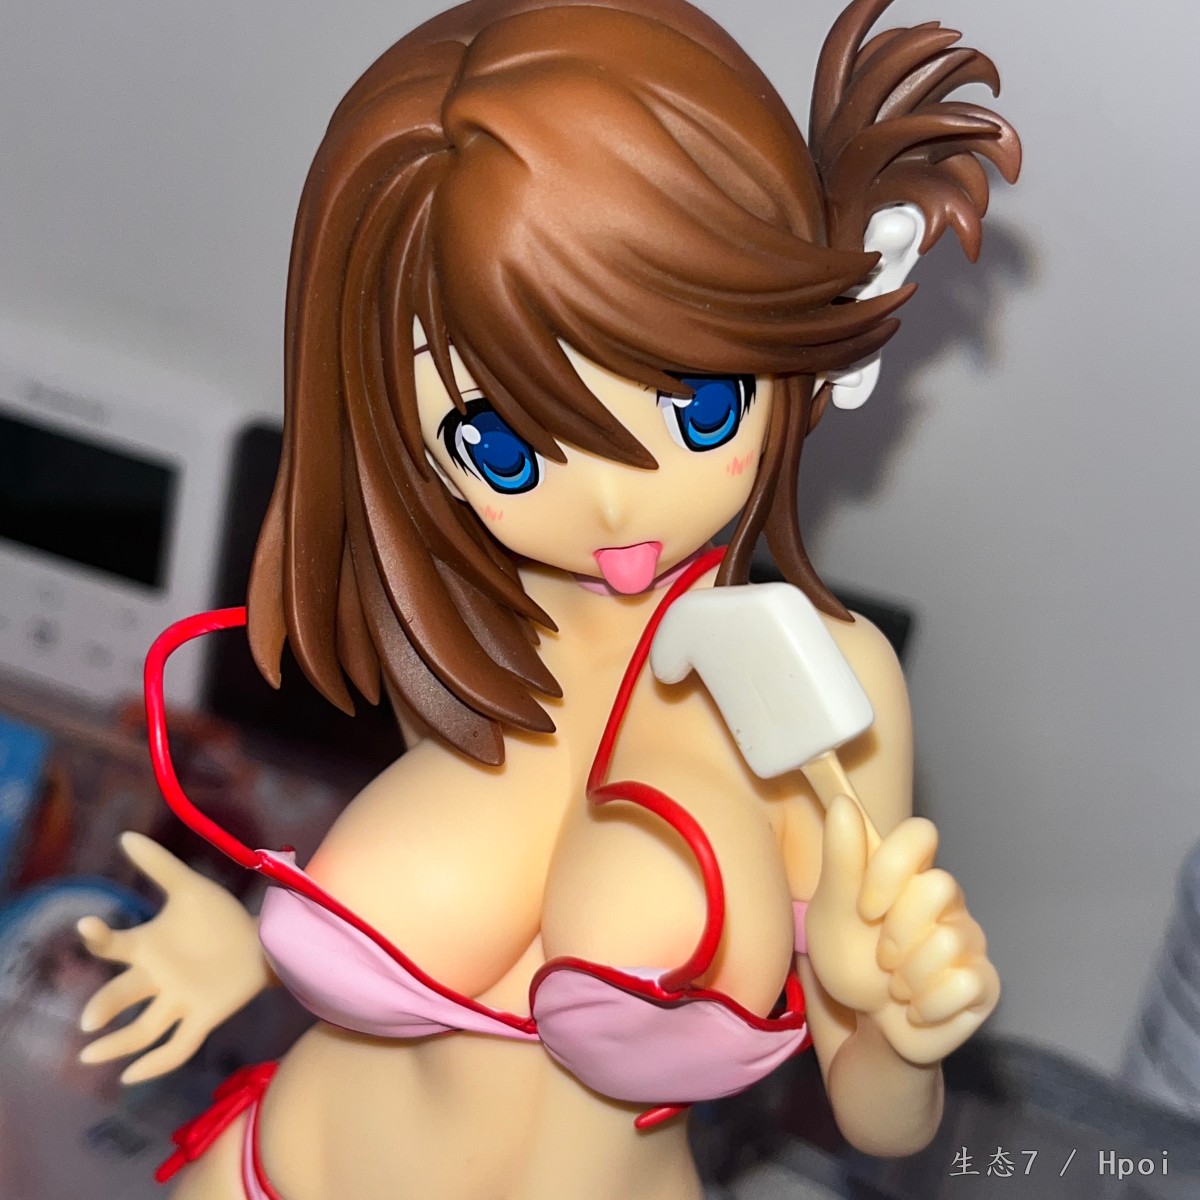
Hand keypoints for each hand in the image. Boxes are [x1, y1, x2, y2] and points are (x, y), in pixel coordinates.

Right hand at [77, 832, 270, 1083]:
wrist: (265, 937)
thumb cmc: (219, 916)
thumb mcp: (189, 889)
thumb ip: (160, 865)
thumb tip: (125, 836)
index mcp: (149, 947)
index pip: (116, 947)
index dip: (100, 937)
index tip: (87, 924)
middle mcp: (158, 979)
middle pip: (124, 996)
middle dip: (106, 1007)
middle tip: (90, 1019)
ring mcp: (180, 1000)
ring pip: (143, 1029)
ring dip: (118, 1044)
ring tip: (92, 1055)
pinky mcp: (205, 1017)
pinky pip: (178, 1046)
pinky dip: (156, 1064)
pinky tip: (131, 1078)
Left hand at [806, 796, 998, 1065]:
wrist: (868, 1025)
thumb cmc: (850, 960)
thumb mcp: (832, 911)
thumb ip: (840, 859)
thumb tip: (842, 802)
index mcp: (908, 874)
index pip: (920, 833)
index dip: (893, 866)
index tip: (865, 905)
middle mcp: (946, 900)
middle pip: (940, 886)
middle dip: (898, 930)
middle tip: (880, 957)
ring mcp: (969, 940)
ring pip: (949, 942)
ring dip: (907, 976)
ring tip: (895, 986)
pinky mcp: (984, 983)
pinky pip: (965, 984)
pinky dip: (928, 1004)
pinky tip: (916, 1007)